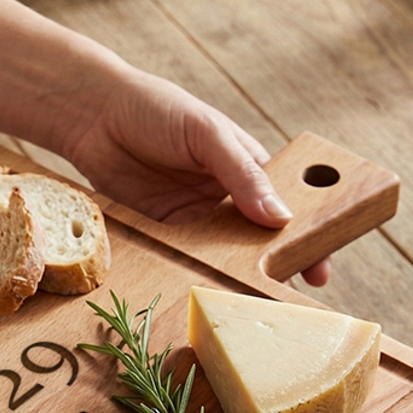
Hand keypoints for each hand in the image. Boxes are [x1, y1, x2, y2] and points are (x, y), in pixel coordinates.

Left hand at [61, 64, 331, 286]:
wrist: (93, 116)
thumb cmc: (156, 108)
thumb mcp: (207, 134)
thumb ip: (242, 174)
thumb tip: (279, 217)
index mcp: (247, 167)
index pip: (284, 206)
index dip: (302, 236)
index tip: (319, 266)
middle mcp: (224, 197)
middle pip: (254, 240)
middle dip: (271, 268)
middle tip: (287, 298)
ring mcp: (192, 218)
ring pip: (220, 256)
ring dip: (232, 278)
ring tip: (249, 305)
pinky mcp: (160, 232)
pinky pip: (182, 258)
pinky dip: (193, 275)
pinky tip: (204, 293)